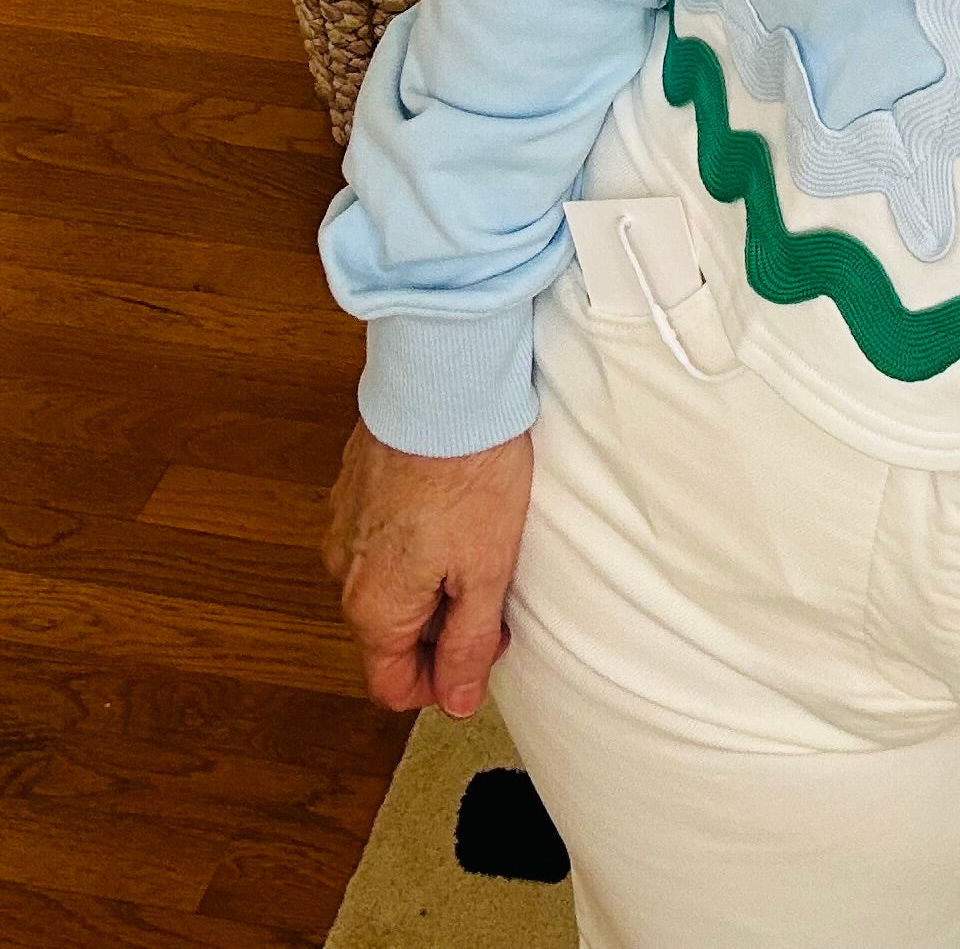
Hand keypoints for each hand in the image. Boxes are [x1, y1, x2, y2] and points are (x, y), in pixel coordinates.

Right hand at [324, 418, 533, 717]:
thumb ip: (470, 645)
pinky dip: (414, 539)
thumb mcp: (487, 571)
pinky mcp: (354, 486)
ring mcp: (343, 525)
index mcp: (374, 607)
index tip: (483, 652)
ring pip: (385, 583)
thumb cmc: (469, 472)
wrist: (444, 381)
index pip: (392, 685)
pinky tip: (453, 507)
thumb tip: (458, 701)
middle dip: (442, 627)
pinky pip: (380, 537)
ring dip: (428, 580)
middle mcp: (343, 573)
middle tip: (493, 590)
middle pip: (390, 633)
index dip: (441, 684)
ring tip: (478, 540)